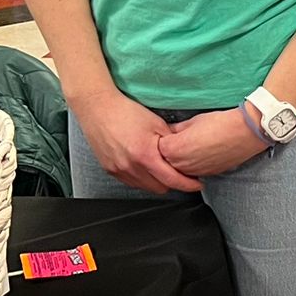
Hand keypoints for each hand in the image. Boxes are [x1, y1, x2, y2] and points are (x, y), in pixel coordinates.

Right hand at [72, 89, 203, 194]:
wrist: (98, 108)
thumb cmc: (126, 112)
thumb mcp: (157, 123)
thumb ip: (172, 142)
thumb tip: (185, 153)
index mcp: (145, 155)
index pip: (172, 180)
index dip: (188, 185)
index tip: (196, 184)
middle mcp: (130, 166)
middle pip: (160, 188)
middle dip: (173, 183)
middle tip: (179, 173)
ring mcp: (118, 170)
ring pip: (145, 187)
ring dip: (156, 182)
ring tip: (161, 168)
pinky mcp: (109, 170)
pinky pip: (131, 182)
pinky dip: (141, 178)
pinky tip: (144, 166)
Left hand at [156, 109, 268, 179]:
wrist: (245, 133)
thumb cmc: (221, 124)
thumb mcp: (192, 121)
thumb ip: (175, 130)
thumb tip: (168, 132)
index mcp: (173, 149)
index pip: (156, 147)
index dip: (162, 139)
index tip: (166, 134)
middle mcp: (181, 165)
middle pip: (164, 161)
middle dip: (168, 151)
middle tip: (178, 140)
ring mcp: (194, 172)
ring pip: (177, 169)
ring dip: (179, 160)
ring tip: (191, 147)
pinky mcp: (206, 174)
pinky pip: (192, 172)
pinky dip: (193, 165)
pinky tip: (200, 154)